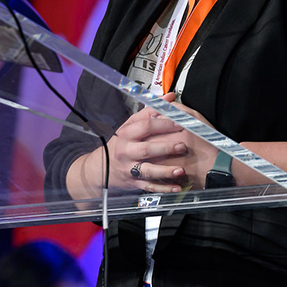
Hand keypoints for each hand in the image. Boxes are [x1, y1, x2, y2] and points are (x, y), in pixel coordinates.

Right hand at [65, 93, 215, 197]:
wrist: (103, 168)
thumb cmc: (122, 143)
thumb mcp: (131, 124)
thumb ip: (151, 111)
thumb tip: (169, 98)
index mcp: (127, 133)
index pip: (146, 126)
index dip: (164, 124)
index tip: (180, 123)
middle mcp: (127, 151)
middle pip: (147, 149)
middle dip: (166, 147)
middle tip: (183, 146)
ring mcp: (129, 168)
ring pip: (148, 170)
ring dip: (165, 171)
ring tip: (181, 170)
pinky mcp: (134, 182)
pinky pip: (149, 187)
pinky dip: (164, 188)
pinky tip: (176, 187)